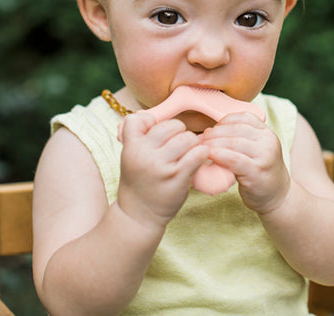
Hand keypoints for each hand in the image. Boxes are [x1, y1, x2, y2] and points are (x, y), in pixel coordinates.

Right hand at [117, 112, 209, 229]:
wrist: (138, 217)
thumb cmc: (139, 182)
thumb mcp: (131, 156)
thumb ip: (139, 136)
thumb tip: (152, 116)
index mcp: (131, 147)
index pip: (140, 118)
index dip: (151, 123)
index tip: (155, 135)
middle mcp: (144, 155)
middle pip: (172, 125)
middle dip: (178, 134)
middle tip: (176, 148)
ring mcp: (162, 166)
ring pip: (188, 137)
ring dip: (191, 145)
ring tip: (186, 156)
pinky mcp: (178, 178)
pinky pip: (199, 153)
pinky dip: (202, 154)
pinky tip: (197, 160)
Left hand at [202, 112, 289, 213]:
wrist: (277, 196)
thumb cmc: (259, 172)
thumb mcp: (254, 150)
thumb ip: (239, 138)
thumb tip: (209, 131)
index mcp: (267, 132)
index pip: (243, 118)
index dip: (223, 122)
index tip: (212, 130)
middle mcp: (268, 141)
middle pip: (236, 130)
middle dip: (215, 133)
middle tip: (202, 140)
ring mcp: (265, 156)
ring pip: (233, 143)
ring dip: (213, 144)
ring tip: (202, 149)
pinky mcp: (257, 171)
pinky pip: (234, 159)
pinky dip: (219, 155)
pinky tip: (209, 156)